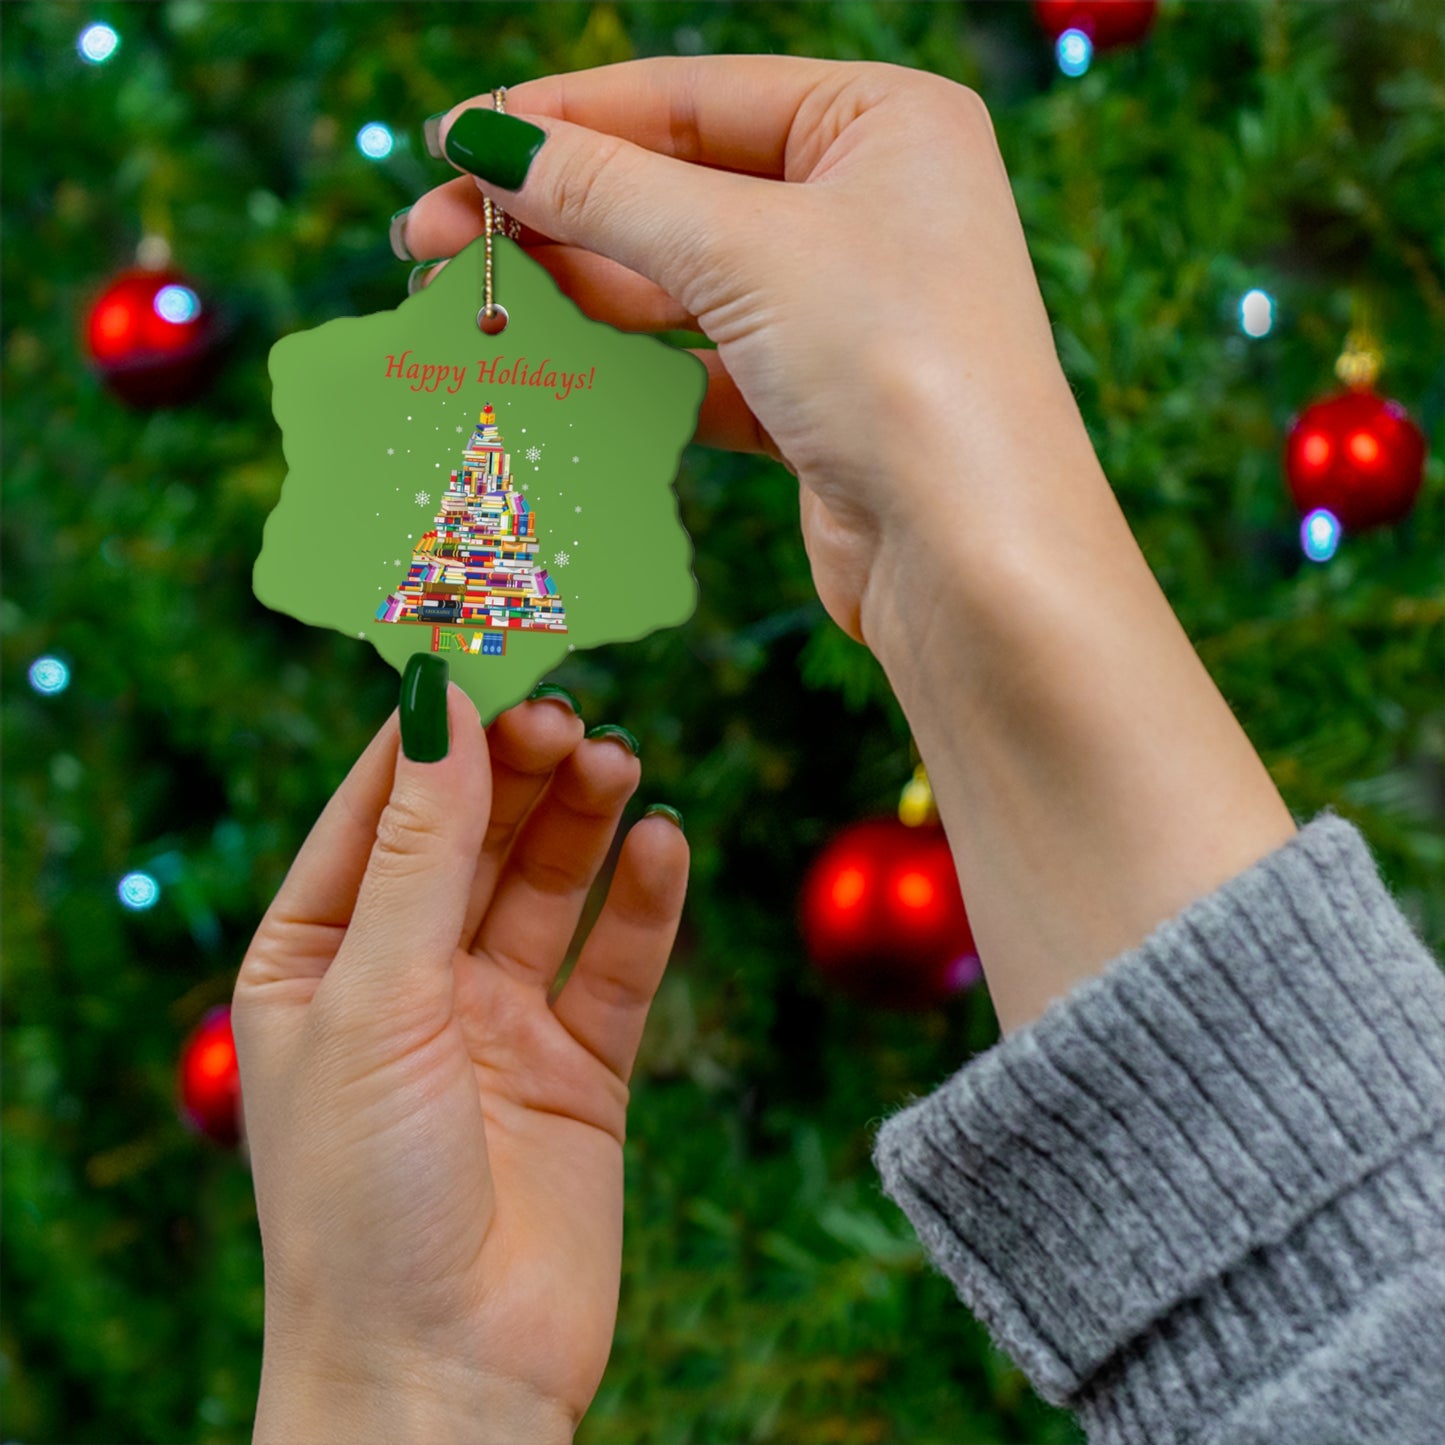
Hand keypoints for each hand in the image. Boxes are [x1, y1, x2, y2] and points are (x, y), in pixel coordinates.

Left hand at [232, 680, 686, 1441]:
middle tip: (570, 711)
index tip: (485, 648)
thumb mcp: (377, 1000)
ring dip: (583, 820)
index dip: (431, 730)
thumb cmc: (364, 1198)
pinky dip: (643, 902)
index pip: (377, 809)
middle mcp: (408, 979)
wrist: (446, 1377)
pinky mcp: (580, 1068)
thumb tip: (441, 704)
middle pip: (473, 836)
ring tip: (619, 760)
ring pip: (548, 886)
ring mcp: (497, 1022)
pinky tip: (664, 844)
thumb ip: (420, 851)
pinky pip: (617, 962)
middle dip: (518, 770)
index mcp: (319, 959)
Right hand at [403, 59, 1294, 1035]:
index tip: (453, 144)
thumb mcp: (742, 252)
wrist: (974, 560)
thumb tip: (487, 141)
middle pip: (678, 188)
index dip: (563, 119)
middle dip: (553, 213)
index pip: (689, 96)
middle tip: (430, 240)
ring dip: (578, 291)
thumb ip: (606, 192)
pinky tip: (549, 367)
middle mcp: (870, 204)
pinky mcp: (817, 400)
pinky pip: (701, 363)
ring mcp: (844, 308)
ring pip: (682, 282)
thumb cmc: (897, 368)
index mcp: (882, 122)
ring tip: (470, 301)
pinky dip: (630, 368)